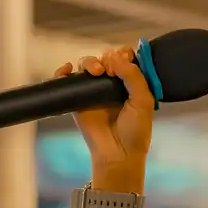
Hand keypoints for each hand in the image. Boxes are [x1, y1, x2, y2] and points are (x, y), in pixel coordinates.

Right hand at [56, 46, 154, 177]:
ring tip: (95, 71)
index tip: (125, 58)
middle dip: (107, 57)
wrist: (118, 154)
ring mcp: (93, 91)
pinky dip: (63, 72)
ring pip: (87, 66)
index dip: (124, 53)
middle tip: (109, 69)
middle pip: (105, 58)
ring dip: (89, 62)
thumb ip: (133, 76)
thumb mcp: (143, 101)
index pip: (125, 58)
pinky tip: (67, 70)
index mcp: (131, 82)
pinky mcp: (77, 100)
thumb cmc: (135, 131)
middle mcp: (112, 84)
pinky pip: (68, 81)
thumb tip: (114, 57)